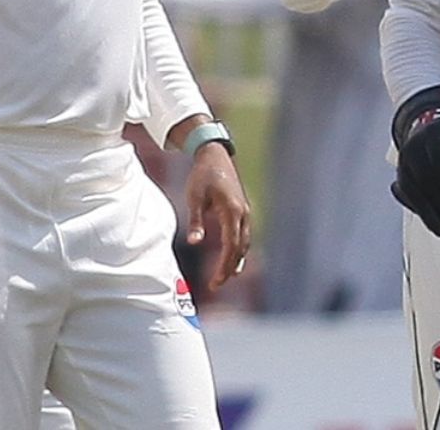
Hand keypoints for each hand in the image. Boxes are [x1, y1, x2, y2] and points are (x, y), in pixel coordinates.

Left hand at [184, 144, 252, 291]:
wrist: (215, 156)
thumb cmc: (202, 176)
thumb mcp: (194, 197)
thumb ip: (196, 221)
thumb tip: (194, 242)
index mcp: (232, 211)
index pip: (231, 245)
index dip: (224, 266)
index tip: (215, 281)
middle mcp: (243, 214)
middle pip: (240, 248)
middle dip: (229, 268)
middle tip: (216, 284)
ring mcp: (245, 212)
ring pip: (245, 243)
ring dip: (235, 260)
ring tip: (225, 276)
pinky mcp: (243, 211)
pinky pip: (244, 235)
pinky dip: (238, 249)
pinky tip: (232, 259)